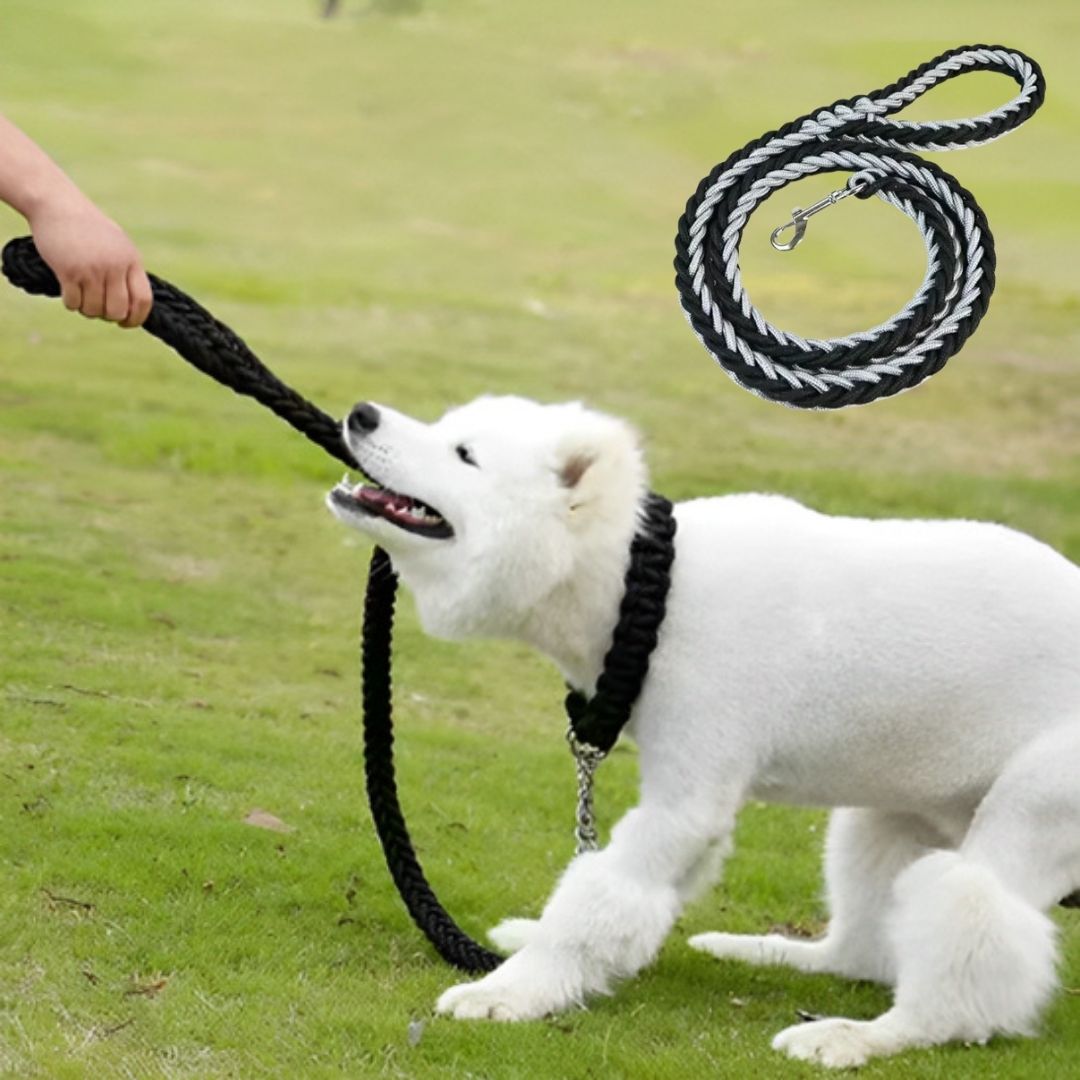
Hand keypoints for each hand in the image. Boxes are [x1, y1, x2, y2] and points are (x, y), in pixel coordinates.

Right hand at [28, 192, 152, 328]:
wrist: (57, 204)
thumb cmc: (88, 228)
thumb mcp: (118, 245)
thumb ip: (128, 271)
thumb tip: (137, 305)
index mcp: (132, 260)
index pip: (143, 300)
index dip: (136, 318)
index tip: (125, 323)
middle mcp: (114, 266)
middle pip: (118, 311)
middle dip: (107, 316)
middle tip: (97, 307)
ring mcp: (92, 269)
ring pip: (94, 310)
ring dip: (87, 309)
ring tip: (81, 296)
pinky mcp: (69, 271)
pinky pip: (73, 303)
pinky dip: (71, 303)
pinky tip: (68, 291)